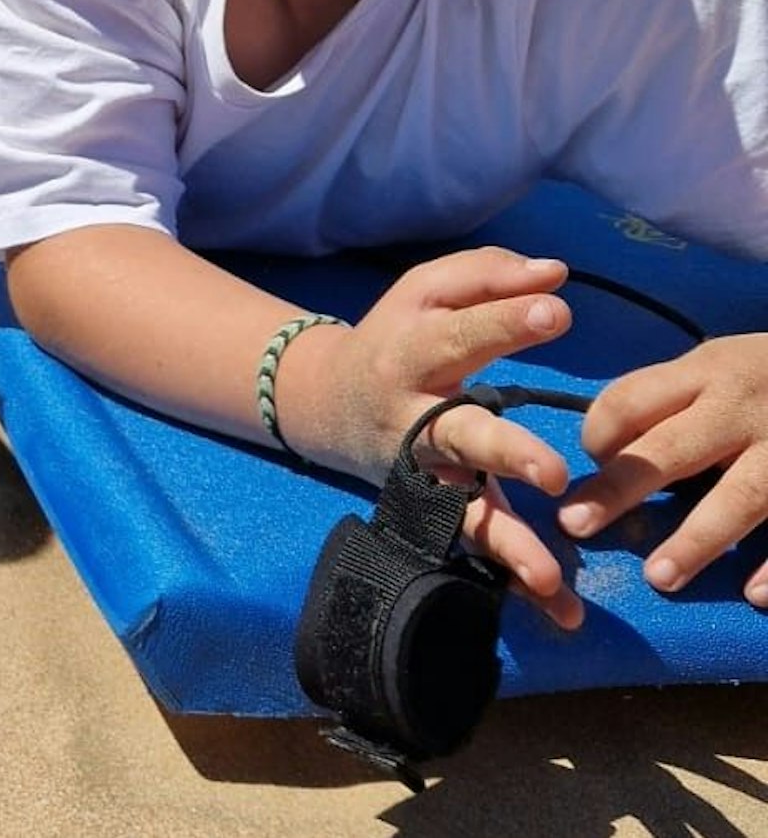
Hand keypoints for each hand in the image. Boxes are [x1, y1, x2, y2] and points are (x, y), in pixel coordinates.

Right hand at [279, 245, 580, 627]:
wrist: (324, 400)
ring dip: (505, 544)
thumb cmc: (396, 336)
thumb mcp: (425, 290)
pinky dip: (512, 580)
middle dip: (506, 454)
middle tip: (553, 474)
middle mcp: (414, 418)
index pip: (459, 333)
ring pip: (462, 512)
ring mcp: (423, 471)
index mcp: (410, 352)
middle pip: (459, 435)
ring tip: (548, 576)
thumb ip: (487, 275)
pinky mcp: (435, 508)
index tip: (556, 312)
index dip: (503, 322)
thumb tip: (555, 275)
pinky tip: (558, 608)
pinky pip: (474, 545)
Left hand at [557, 331, 767, 606]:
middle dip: (621, 489)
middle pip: (672, 449)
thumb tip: (606, 453)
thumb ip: (672, 399)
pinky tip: (753, 595)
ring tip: (658, 578)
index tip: (588, 468)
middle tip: (575, 526)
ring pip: (743, 496)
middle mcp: (745, 406)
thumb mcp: (721, 365)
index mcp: (706, 372)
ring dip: (698, 539)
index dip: (598, 436)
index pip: (629, 401)